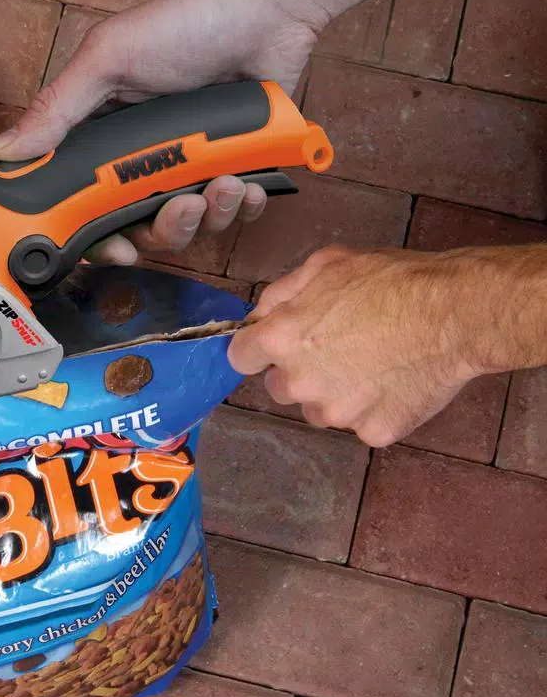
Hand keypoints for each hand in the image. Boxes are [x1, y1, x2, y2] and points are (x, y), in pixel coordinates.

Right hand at [0, 0, 326, 263]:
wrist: (264, 6)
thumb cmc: (184, 21)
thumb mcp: (107, 60)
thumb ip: (57, 110)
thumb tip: (2, 150)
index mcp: (107, 142)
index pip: (91, 209)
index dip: (101, 239)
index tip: (117, 249)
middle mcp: (148, 161)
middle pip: (145, 230)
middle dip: (167, 228)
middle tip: (183, 204)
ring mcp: (193, 166)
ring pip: (194, 226)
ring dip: (212, 213)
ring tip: (225, 180)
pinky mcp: (238, 165)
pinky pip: (238, 210)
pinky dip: (246, 204)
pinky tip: (248, 182)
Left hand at [226, 246, 483, 447]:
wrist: (456, 313)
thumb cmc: (393, 281)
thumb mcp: (328, 264)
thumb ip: (281, 292)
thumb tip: (259, 315)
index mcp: (282, 339)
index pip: (240, 356)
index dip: (257, 347)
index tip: (275, 344)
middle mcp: (300, 382)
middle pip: (279, 387)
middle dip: (297, 370)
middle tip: (335, 347)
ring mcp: (336, 412)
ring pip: (317, 410)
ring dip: (332, 393)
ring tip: (369, 363)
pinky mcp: (372, 432)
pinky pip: (359, 424)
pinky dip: (372, 408)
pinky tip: (394, 380)